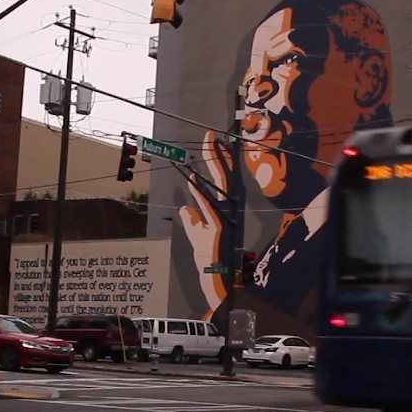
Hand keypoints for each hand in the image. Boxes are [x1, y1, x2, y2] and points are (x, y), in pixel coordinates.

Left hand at [178, 131, 234, 316]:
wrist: (215, 277)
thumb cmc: (207, 256)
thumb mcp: (195, 234)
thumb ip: (191, 219)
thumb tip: (184, 206)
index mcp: (222, 208)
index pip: (220, 178)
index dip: (216, 158)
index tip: (211, 139)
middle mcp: (227, 210)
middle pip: (223, 176)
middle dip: (216, 154)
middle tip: (210, 134)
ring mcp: (225, 218)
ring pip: (220, 186)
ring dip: (213, 165)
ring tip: (209, 144)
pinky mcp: (218, 229)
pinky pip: (208, 207)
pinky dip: (201, 193)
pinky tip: (193, 179)